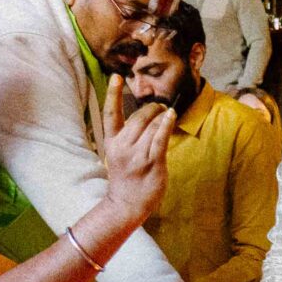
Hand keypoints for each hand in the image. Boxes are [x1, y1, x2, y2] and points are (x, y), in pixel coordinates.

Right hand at [101, 84, 173, 226]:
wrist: (126, 204)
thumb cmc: (126, 177)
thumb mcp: (119, 154)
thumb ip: (128, 136)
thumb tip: (147, 116)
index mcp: (111, 143)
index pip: (110, 114)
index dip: (112, 94)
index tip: (115, 76)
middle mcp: (122, 147)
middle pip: (138, 116)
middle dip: (151, 108)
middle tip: (159, 107)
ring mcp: (137, 156)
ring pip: (152, 125)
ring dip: (162, 116)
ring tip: (166, 114)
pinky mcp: (152, 163)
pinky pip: (161, 138)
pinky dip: (167, 124)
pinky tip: (171, 116)